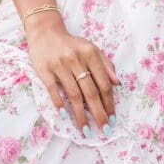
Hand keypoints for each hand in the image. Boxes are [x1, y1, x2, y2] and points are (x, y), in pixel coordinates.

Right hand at [26, 23, 120, 137]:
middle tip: (104, 129)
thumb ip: (105, 65)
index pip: (103, 83)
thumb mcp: (91, 49)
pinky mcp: (45, 70)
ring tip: (86, 130)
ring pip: (73, 94)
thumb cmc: (71, 45)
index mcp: (91, 54)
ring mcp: (60, 65)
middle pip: (90, 91)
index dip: (109, 102)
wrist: (45, 32)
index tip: (113, 118)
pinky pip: (53, 89)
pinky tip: (65, 116)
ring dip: (80, 115)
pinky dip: (59, 103)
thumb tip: (118, 83)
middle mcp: (76, 59)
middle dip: (99, 113)